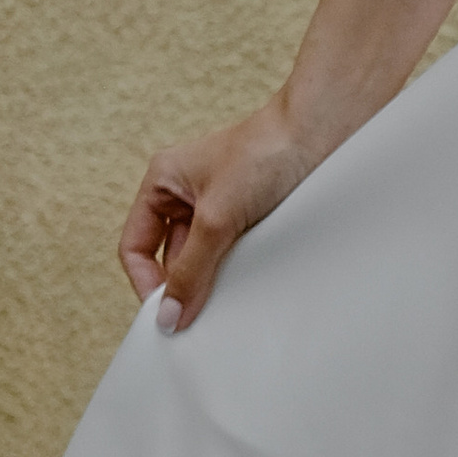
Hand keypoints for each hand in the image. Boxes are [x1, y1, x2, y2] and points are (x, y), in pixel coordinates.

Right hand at [117, 100, 315, 330]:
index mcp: (162, 182)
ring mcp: (218, 207)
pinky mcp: (248, 217)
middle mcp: (186, 194)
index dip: (145, 281)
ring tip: (227, 305)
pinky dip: (236, 273)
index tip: (165, 316)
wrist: (321, 134)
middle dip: (182, 286)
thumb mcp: (218, 218)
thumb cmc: (264, 155)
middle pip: (170, 257)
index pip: (136, 245)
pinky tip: (248, 288)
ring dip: (211, 282)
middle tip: (197, 322)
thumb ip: (191, 270)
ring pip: (202, 259)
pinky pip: (230, 255)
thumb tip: (168, 317)